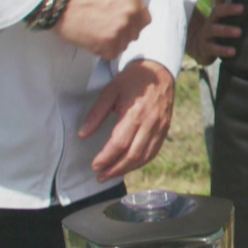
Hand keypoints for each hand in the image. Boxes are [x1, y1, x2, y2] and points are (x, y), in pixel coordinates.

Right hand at [55, 0, 150, 59]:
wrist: (62, 2)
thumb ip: (127, 4)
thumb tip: (134, 19)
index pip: (144, 21)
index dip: (133, 24)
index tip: (121, 24)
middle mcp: (131, 14)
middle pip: (134, 35)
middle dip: (122, 34)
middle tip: (103, 28)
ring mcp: (121, 30)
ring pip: (123, 45)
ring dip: (111, 43)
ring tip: (95, 31)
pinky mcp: (110, 44)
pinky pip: (111, 54)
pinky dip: (102, 50)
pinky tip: (91, 39)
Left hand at [79, 59, 175, 181]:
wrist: (159, 71)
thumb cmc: (132, 79)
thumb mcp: (110, 91)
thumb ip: (96, 114)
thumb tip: (82, 134)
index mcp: (135, 113)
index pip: (119, 143)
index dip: (106, 157)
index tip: (95, 165)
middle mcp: (150, 123)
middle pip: (132, 155)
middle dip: (115, 169)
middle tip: (100, 176)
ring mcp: (160, 128)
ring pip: (144, 157)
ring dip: (127, 169)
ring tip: (112, 174)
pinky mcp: (165, 130)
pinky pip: (154, 152)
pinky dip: (141, 163)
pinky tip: (129, 166)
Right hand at [186, 0, 243, 64]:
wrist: (198, 48)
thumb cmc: (217, 31)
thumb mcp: (223, 21)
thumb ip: (235, 14)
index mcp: (216, 13)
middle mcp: (210, 21)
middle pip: (217, 11)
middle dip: (228, 9)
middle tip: (242, 8)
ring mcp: (206, 34)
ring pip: (214, 30)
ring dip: (226, 30)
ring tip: (239, 32)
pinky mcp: (205, 48)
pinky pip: (213, 48)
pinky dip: (223, 50)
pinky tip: (233, 51)